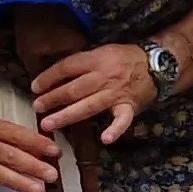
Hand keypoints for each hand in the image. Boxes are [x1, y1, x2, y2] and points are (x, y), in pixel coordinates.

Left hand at [35, 42, 159, 143]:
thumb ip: (82, 63)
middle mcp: (105, 77)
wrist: (157, 64)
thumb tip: (54, 76)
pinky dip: (114, 130)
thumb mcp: (102, 52)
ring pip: (88, 106)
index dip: (49, 77)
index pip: (67, 67)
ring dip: (67, 116)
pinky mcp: (129, 107)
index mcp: (96, 60)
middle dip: (52, 99)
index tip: (35, 87)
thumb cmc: (125, 58)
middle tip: (37, 107)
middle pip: (73, 89)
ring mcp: (117, 94)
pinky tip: (104, 139)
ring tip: (49, 124)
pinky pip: (122, 120)